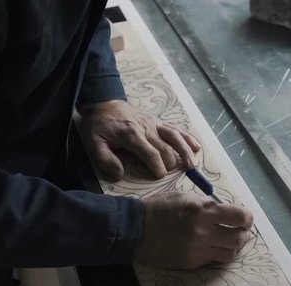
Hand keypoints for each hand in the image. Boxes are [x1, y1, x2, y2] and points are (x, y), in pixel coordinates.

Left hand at [78, 99, 200, 179]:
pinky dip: (188, 137)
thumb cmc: (99, 126)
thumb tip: (119, 175)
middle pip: (166, 147)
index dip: (157, 166)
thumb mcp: (93, 143)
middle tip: (173, 174)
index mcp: (131, 135)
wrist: (104, 104)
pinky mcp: (158, 122)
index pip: (150, 153)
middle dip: (171, 162)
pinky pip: (176, 129)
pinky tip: (197, 147)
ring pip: (175, 137)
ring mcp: (154, 124)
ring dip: (185, 151)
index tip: (159, 176)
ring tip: (192, 165)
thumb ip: (105, 160)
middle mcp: (147, 128)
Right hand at [136, 192, 253, 269]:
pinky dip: (216, 254)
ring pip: (230, 254)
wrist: (135, 229)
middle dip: (243, 235)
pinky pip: (213, 260)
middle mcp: (204, 231)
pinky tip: (210, 247)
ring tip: (227, 241)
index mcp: (204, 210)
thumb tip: (227, 213)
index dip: (247, 219)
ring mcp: (197, 249)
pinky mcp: (191, 263)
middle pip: (239, 239)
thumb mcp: (186, 197)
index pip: (240, 217)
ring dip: (233, 247)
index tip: (244, 219)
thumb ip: (208, 205)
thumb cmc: (160, 208)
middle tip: (239, 232)